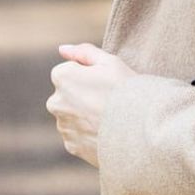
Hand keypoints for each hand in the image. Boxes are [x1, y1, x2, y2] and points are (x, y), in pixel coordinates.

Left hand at [46, 42, 137, 167]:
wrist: (139, 129)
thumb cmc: (126, 90)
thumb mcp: (110, 62)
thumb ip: (83, 52)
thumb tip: (62, 49)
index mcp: (62, 77)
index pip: (69, 70)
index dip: (89, 74)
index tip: (106, 81)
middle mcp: (55, 102)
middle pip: (68, 94)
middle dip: (83, 94)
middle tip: (109, 98)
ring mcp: (63, 126)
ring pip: (73, 115)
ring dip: (85, 114)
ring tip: (110, 116)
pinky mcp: (71, 145)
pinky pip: (78, 134)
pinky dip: (89, 132)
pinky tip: (106, 131)